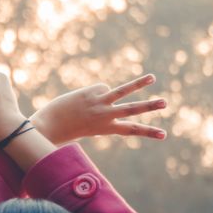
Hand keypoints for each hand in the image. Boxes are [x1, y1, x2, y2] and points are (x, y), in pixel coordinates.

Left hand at [31, 75, 167, 145]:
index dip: (148, 132)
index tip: (164, 134)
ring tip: (152, 77)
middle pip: (132, 110)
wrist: (48, 126)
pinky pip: (101, 88)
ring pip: (123, 91)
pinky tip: (83, 99)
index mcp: (106, 129)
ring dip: (139, 84)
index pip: (131, 130)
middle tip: (165, 103)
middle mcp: (105, 116)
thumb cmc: (66, 130)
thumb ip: (102, 113)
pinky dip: (96, 92)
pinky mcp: (92, 92)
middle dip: (150, 106)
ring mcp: (99, 103)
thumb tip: (109, 92)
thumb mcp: (88, 127)